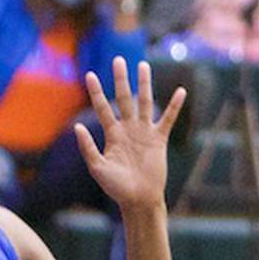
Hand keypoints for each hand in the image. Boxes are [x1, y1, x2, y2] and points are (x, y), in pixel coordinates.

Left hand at [75, 58, 186, 211]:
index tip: (90, 74)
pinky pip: (167, 119)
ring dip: (144, 85)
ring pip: (145, 103)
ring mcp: (144, 133)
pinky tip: (180, 91)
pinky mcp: (159, 139)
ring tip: (144, 66)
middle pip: (124, 98)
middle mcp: (128, 129)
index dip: (97, 92)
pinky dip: (174, 106)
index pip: (103, 108)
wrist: (139, 199)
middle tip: (119, 60)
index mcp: (112, 135)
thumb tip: (78, 127)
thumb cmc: (116, 187)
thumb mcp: (98, 168)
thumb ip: (88, 148)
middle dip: (121, 79)